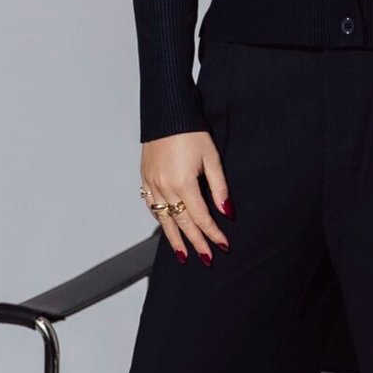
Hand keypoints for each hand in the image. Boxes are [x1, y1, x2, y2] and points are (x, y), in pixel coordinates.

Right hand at [140, 130, 230, 260]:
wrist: (166, 113)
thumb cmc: (191, 132)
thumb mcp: (212, 158)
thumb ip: (219, 188)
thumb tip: (227, 212)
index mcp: (183, 183)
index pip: (200, 217)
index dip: (212, 233)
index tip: (223, 245)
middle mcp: (164, 187)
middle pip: (181, 223)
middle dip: (195, 243)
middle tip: (206, 259)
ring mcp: (152, 184)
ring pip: (163, 219)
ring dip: (175, 239)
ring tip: (183, 255)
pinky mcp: (145, 178)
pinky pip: (151, 206)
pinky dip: (160, 219)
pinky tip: (167, 227)